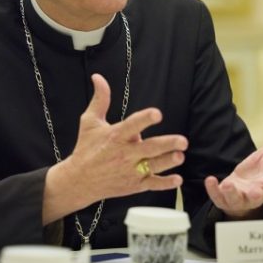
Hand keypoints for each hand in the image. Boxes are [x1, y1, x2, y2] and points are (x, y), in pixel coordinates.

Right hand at [49, 74, 187, 211]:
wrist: (79, 180)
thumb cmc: (86, 148)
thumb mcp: (89, 121)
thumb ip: (100, 99)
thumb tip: (98, 77)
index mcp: (115, 136)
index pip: (132, 125)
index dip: (144, 119)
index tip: (157, 114)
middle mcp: (124, 154)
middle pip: (149, 148)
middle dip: (166, 144)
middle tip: (182, 140)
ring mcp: (130, 171)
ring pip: (153, 166)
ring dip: (168, 161)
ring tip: (180, 156)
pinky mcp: (134, 185)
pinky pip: (152, 184)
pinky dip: (165, 183)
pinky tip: (177, 178)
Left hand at [204, 116, 262, 218]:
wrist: (240, 193)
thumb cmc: (258, 173)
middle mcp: (254, 193)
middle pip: (257, 195)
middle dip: (257, 194)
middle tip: (257, 192)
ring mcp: (238, 198)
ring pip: (235, 197)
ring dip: (232, 191)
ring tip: (228, 184)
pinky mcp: (222, 199)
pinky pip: (217, 195)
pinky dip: (213, 189)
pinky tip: (210, 180)